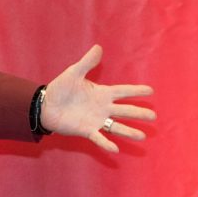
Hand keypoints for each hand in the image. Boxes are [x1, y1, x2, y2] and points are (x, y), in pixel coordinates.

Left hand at [41, 45, 155, 152]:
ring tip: (142, 136)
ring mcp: (96, 120)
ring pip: (116, 126)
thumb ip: (87, 62)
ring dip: (129, 131)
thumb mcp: (73, 73)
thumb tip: (98, 47)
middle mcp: (102, 108)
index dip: (136, 91)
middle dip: (139, 113)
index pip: (123, 91)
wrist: (44, 105)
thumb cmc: (60, 88)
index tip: (151, 91)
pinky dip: (106, 143)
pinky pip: (99, 138)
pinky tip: (116, 149)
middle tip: (153, 116)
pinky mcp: (86, 130)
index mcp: (101, 93)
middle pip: (125, 110)